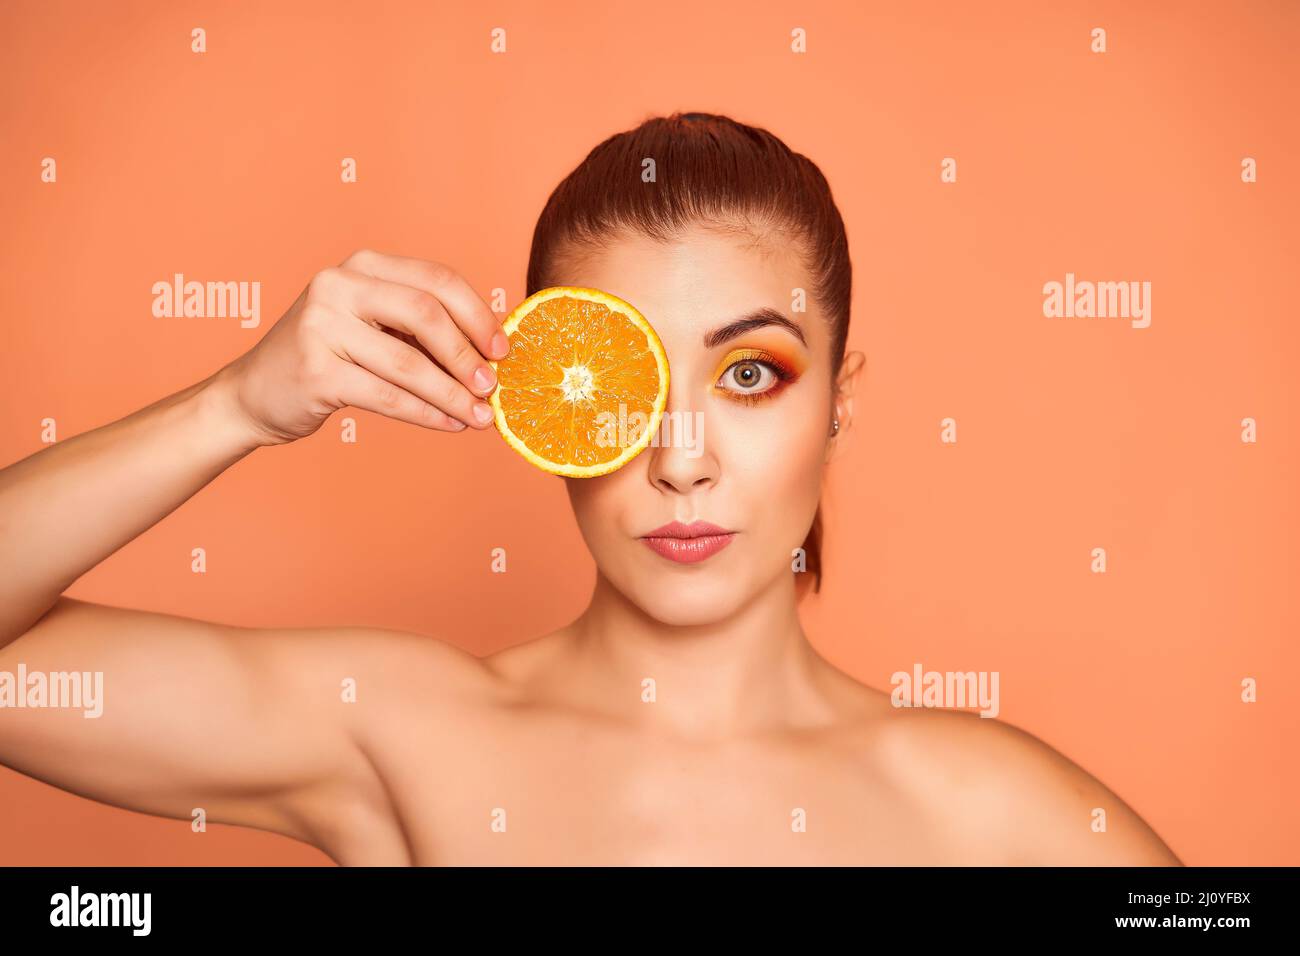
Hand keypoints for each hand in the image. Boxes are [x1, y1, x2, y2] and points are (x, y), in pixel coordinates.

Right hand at [212, 249, 508, 445]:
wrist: (254, 393)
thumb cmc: (329, 358)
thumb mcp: (373, 325)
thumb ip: (421, 326)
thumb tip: (492, 349)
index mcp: (362, 266)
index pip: (436, 280)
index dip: (477, 315)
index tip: (503, 350)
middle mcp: (338, 286)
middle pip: (426, 314)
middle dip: (467, 355)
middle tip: (493, 387)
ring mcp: (321, 326)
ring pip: (409, 363)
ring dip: (453, 394)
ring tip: (481, 416)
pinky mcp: (316, 371)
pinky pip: (388, 396)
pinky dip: (427, 413)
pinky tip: (451, 424)